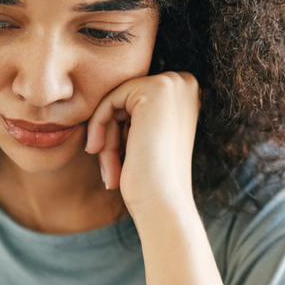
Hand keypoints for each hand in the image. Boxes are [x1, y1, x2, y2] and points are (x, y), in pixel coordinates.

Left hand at [85, 71, 199, 219]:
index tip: (119, 160)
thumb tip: (113, 100)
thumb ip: (139, 114)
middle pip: (126, 101)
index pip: (137, 103)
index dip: (123, 132)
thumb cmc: (155, 180)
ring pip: (116, 102)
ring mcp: (172, 83)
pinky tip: (96, 151)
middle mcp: (185, 83)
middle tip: (109, 169)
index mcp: (188, 93)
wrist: (163, 201)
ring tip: (108, 169)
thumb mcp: (150, 137)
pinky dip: (98, 126)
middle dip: (113, 135)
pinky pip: (109, 100)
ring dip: (107, 137)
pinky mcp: (154, 88)